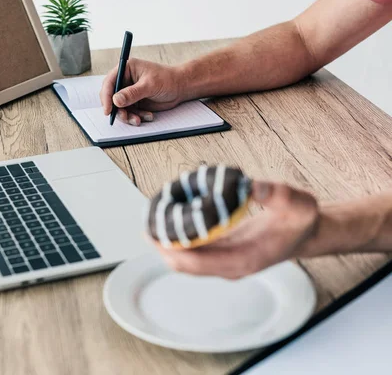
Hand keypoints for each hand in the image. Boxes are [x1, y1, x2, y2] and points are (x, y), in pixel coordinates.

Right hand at [99, 58, 182, 125]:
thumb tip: (116, 100)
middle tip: (125, 117)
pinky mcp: (134, 102)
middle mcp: (125, 80)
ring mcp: (129, 92)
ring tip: (138, 120)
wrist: (180, 87)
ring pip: (119, 108)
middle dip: (117, 109)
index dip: (106, 97)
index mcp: (126, 69)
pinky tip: (148, 116)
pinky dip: (136, 117)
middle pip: (111, 97)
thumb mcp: (149, 85)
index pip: (109, 82)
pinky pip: (129, 113)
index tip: (108, 110)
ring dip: (128, 116)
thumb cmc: (167, 79)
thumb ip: (132, 93)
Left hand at [156, 181, 319, 279]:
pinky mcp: (222, 254)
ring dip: (167, 244)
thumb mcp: (298, 203)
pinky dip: (178, 240)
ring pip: (186, 260)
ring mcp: (225, 262)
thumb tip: (253, 186)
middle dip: (162, 247)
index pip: (198, 263)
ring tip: (152, 220)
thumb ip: (278, 194)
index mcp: (245, 259)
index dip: (173, 251)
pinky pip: (193, 252)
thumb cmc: (300, 220)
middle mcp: (231, 265)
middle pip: (185, 265)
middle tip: (147, 222)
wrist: (305, 232)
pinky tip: (169, 221)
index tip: (155, 235)